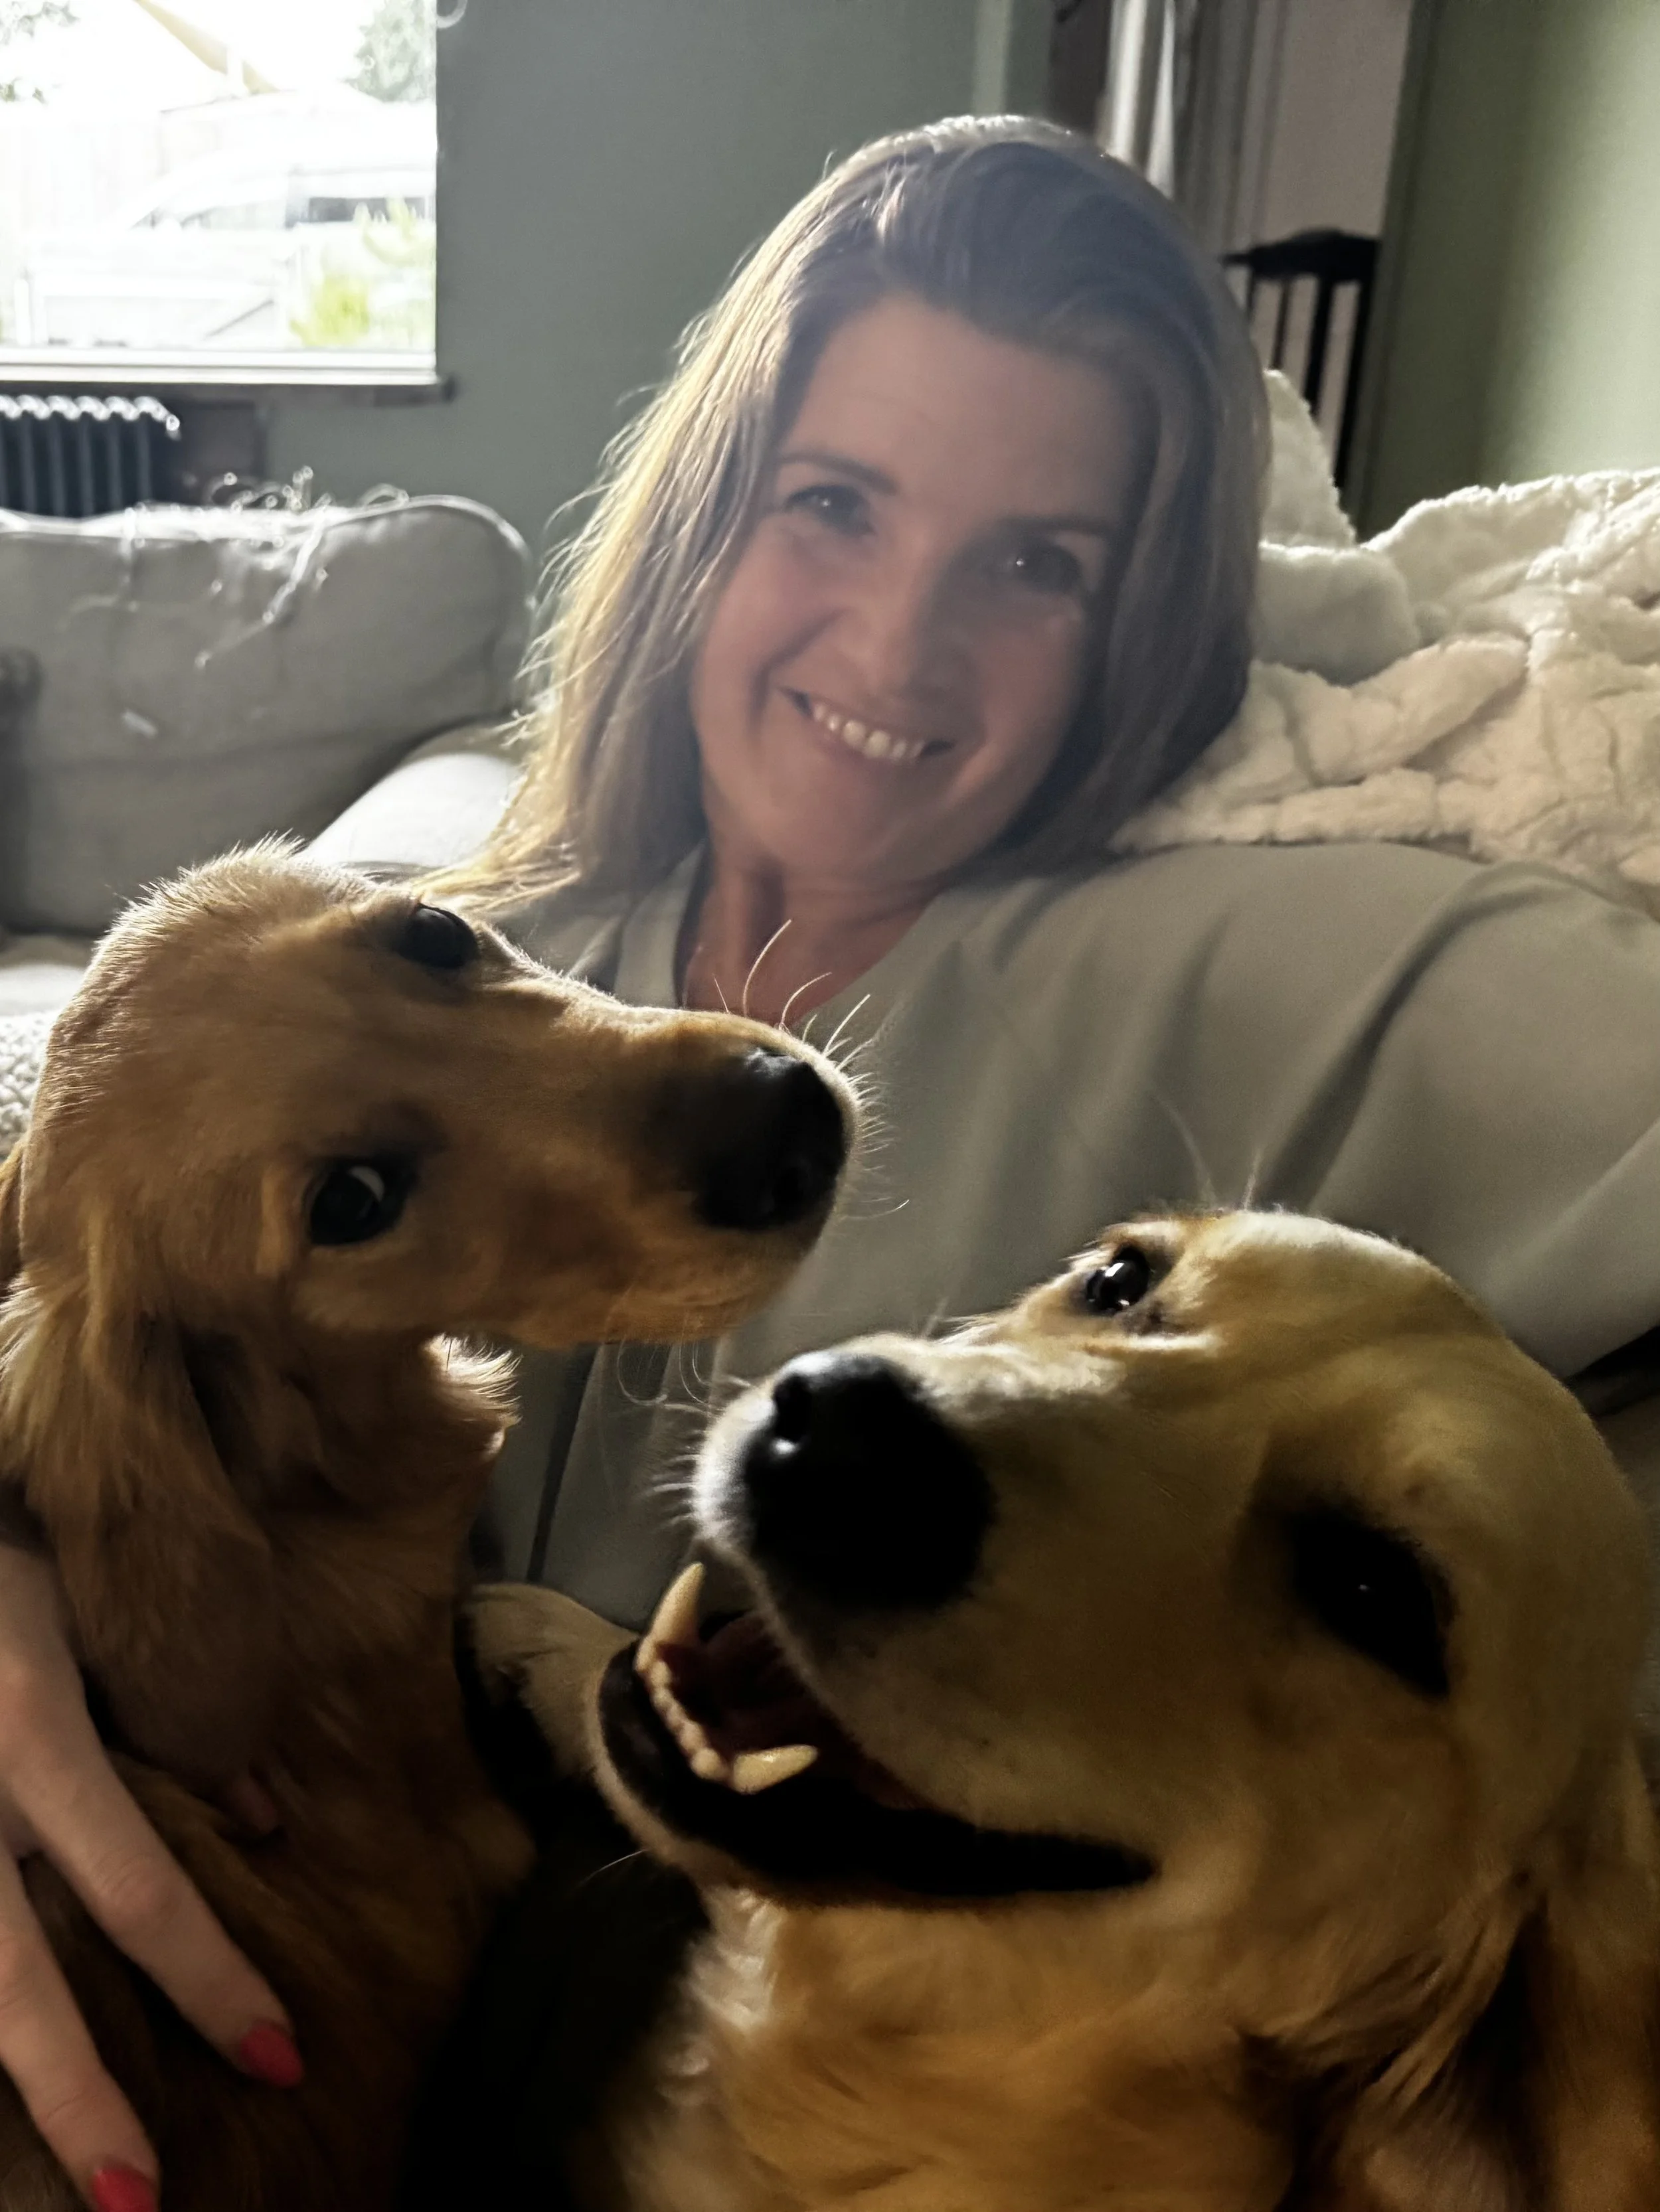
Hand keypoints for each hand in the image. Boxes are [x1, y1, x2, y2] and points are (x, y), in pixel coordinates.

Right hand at [0, 1547, 300, 2209]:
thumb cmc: (4, 1541)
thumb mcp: (96, 1607)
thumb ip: (175, 1712)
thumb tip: (262, 1821)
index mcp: (25, 1727)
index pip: (133, 1889)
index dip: (206, 1982)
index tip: (281, 2058)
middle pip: (4, 1980)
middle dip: (74, 2095)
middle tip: (142, 2204)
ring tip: (61, 2177)